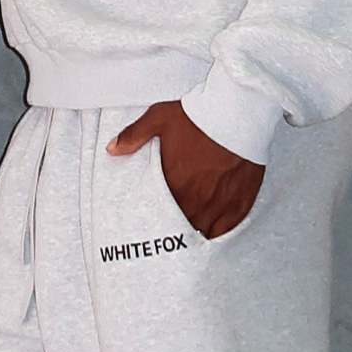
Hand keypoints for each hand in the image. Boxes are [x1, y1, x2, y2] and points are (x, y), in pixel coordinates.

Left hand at [108, 102, 263, 240]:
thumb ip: (133, 136)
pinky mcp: (239, 204)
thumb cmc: (200, 117)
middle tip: (170, 233)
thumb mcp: (159, 119)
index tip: (153, 224)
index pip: (158, 216)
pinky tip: (212, 231)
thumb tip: (113, 148)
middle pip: (180, 229)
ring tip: (189, 236)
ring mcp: (218, 205)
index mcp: (173, 185)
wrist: (238, 114)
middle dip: (174, 231)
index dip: (156, 221)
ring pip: (202, 233)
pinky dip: (217, 233)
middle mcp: (195, 201)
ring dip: (195, 233)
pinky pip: (225, 231)